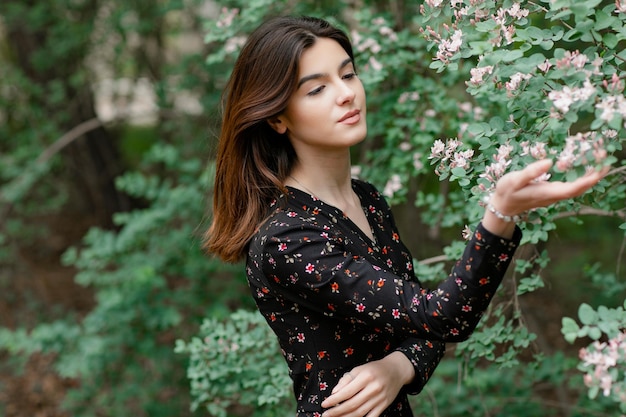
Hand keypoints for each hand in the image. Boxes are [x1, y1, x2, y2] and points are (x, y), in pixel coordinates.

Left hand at [320, 352, 413, 416]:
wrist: (396, 371)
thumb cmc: (375, 369)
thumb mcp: (359, 369)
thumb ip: (346, 380)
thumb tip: (334, 392)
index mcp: (366, 377)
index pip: (347, 392)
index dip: (334, 400)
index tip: (324, 404)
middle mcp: (373, 389)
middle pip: (352, 404)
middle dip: (337, 412)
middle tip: (325, 415)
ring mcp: (380, 399)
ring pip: (360, 413)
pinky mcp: (384, 406)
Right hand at [482, 159, 608, 237]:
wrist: (502, 206)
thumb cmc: (506, 192)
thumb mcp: (514, 180)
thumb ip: (530, 171)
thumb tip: (549, 161)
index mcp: (546, 193)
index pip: (573, 188)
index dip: (588, 180)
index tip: (601, 169)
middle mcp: (554, 196)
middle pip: (580, 189)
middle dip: (595, 176)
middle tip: (607, 160)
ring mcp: (554, 196)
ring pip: (577, 188)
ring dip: (590, 177)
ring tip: (600, 161)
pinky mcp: (552, 193)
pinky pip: (572, 186)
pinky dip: (581, 177)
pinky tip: (584, 168)